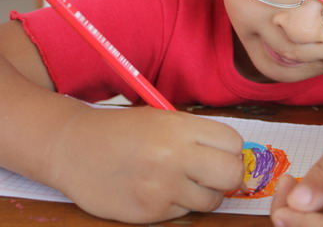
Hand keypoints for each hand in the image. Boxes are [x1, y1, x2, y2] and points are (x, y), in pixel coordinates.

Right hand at [45, 106, 244, 222]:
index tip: (222, 153)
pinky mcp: (151, 213)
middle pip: (232, 173)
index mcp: (181, 127)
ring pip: (213, 199)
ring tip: (183, 181)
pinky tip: (159, 190)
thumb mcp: (163, 120)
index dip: (232, 150)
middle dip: (229, 175)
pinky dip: (179, 204)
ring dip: (205, 193)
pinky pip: (185, 212)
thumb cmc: (123, 132)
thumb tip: (237, 156)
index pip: (234, 143)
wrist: (74, 149)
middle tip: (214, 173)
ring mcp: (163, 188)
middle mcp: (175, 157)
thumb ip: (199, 136)